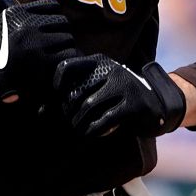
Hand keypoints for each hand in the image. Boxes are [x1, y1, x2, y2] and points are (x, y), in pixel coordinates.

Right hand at [0, 0, 76, 115]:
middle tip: (53, 43)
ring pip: (67, 38)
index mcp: (18, 13)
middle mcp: (26, 26)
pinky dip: (65, 58)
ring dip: (64, 46)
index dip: (53, 19)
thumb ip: (35, 10)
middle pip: (62, 22)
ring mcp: (34, 43)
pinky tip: (56, 62)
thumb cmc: (2, 48)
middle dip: (61, 32)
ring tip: (53, 53)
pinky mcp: (42, 61)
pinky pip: (67, 54)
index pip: (53, 6)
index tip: (48, 28)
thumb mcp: (10, 22)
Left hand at [53, 54, 184, 137]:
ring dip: (78, 124)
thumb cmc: (119, 97)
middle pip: (74, 93)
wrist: (157, 103)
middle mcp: (110, 69)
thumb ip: (74, 94)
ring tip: (78, 129)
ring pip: (88, 107)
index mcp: (98, 61)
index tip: (56, 99)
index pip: (67, 67)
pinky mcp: (133, 103)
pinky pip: (105, 119)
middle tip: (70, 122)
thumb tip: (39, 112)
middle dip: (67, 113)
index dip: (55, 84)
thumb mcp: (99, 87)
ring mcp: (123, 85)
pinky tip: (93, 133)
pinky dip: (94, 130)